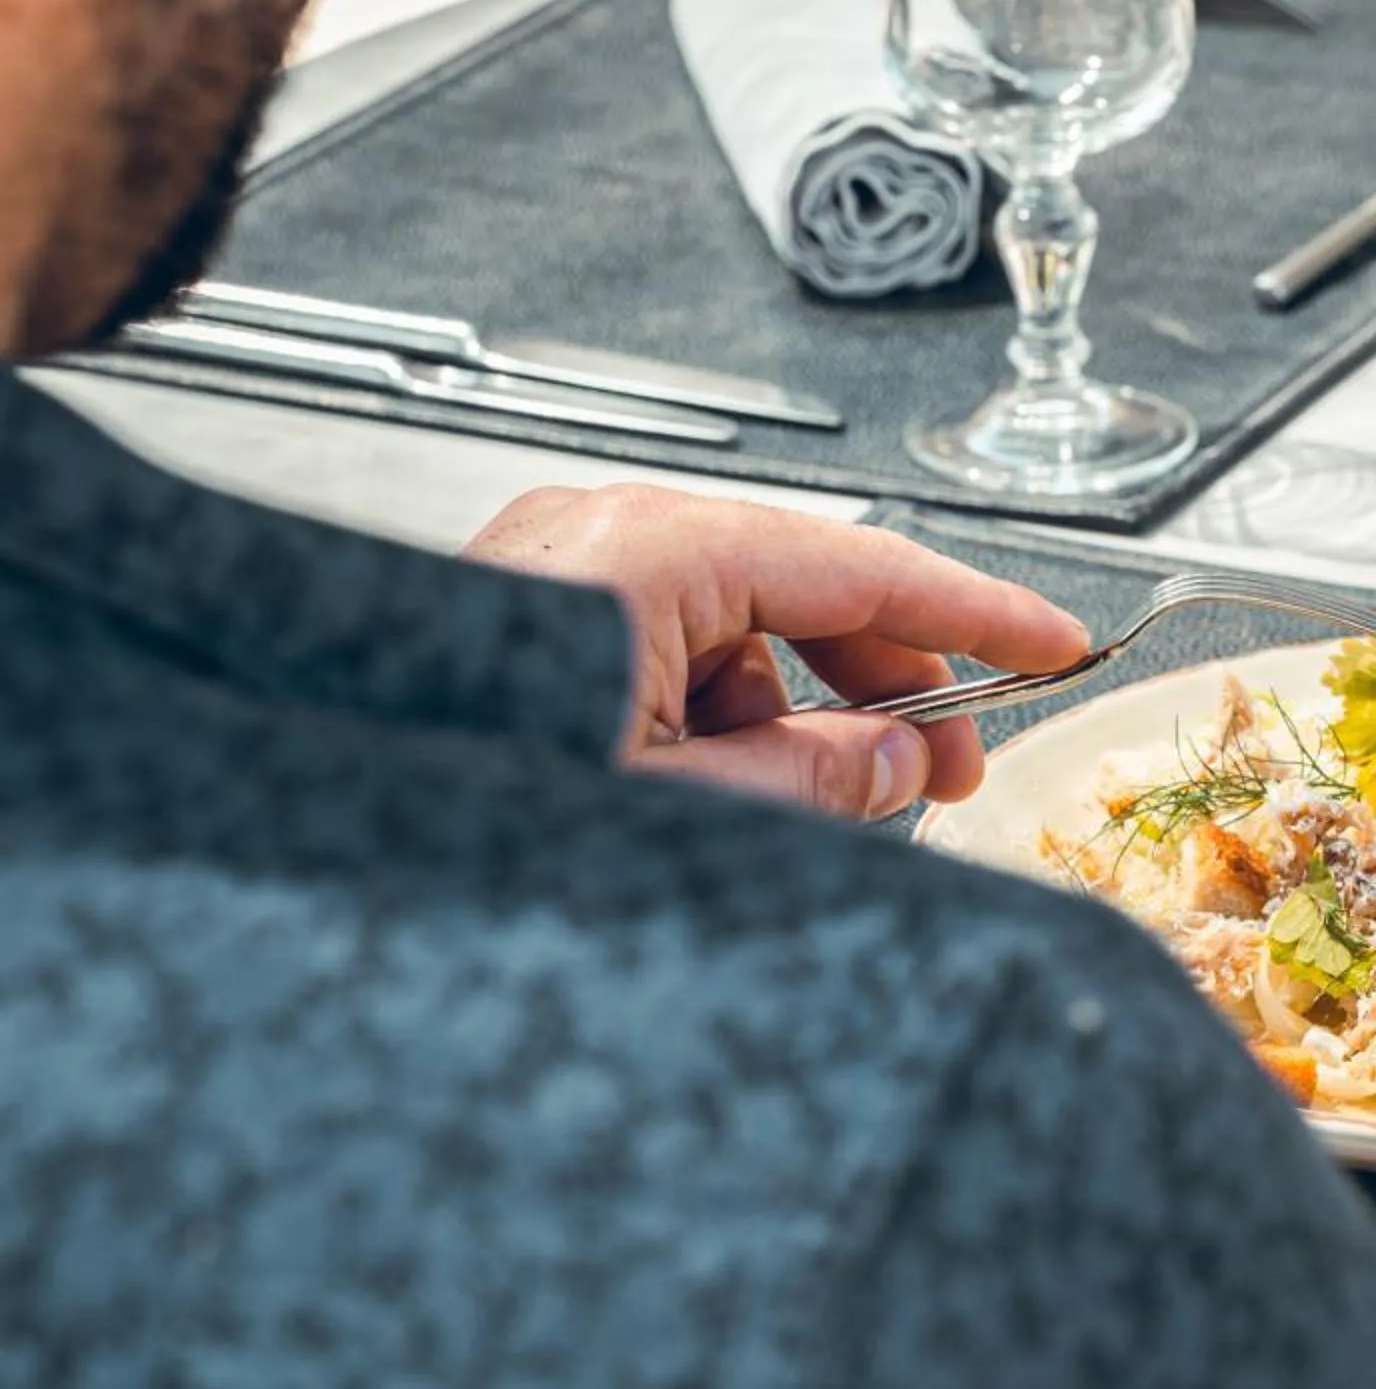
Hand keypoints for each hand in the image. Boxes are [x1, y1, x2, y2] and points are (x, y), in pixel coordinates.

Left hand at [464, 486, 1088, 818]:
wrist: (301, 845)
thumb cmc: (458, 819)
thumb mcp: (686, 816)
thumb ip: (821, 781)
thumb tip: (909, 759)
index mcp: (644, 556)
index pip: (862, 566)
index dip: (978, 613)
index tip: (1061, 643)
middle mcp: (599, 543)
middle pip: (805, 591)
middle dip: (889, 683)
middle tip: (954, 769)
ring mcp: (559, 580)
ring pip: (741, 632)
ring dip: (806, 716)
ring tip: (835, 806)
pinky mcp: (530, 630)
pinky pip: (673, 657)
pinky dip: (728, 722)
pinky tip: (741, 798)